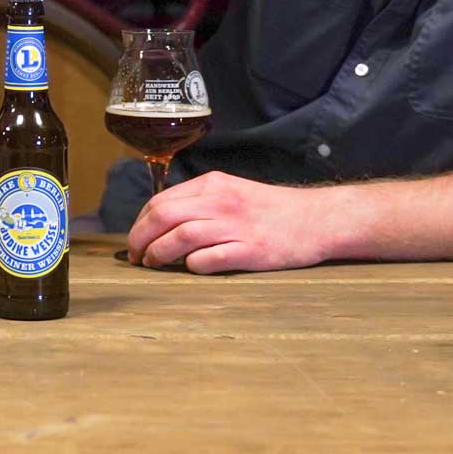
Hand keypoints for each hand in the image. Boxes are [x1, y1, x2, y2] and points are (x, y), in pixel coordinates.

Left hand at [126, 171, 336, 273]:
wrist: (317, 219)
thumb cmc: (271, 210)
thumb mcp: (232, 192)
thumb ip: (200, 201)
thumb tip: (161, 220)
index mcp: (212, 185)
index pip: (161, 201)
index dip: (140, 223)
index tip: (135, 240)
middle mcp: (221, 202)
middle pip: (164, 216)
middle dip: (140, 238)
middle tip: (135, 257)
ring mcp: (236, 226)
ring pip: (180, 237)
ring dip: (158, 253)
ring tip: (152, 265)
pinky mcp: (251, 251)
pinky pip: (209, 259)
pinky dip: (192, 265)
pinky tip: (189, 268)